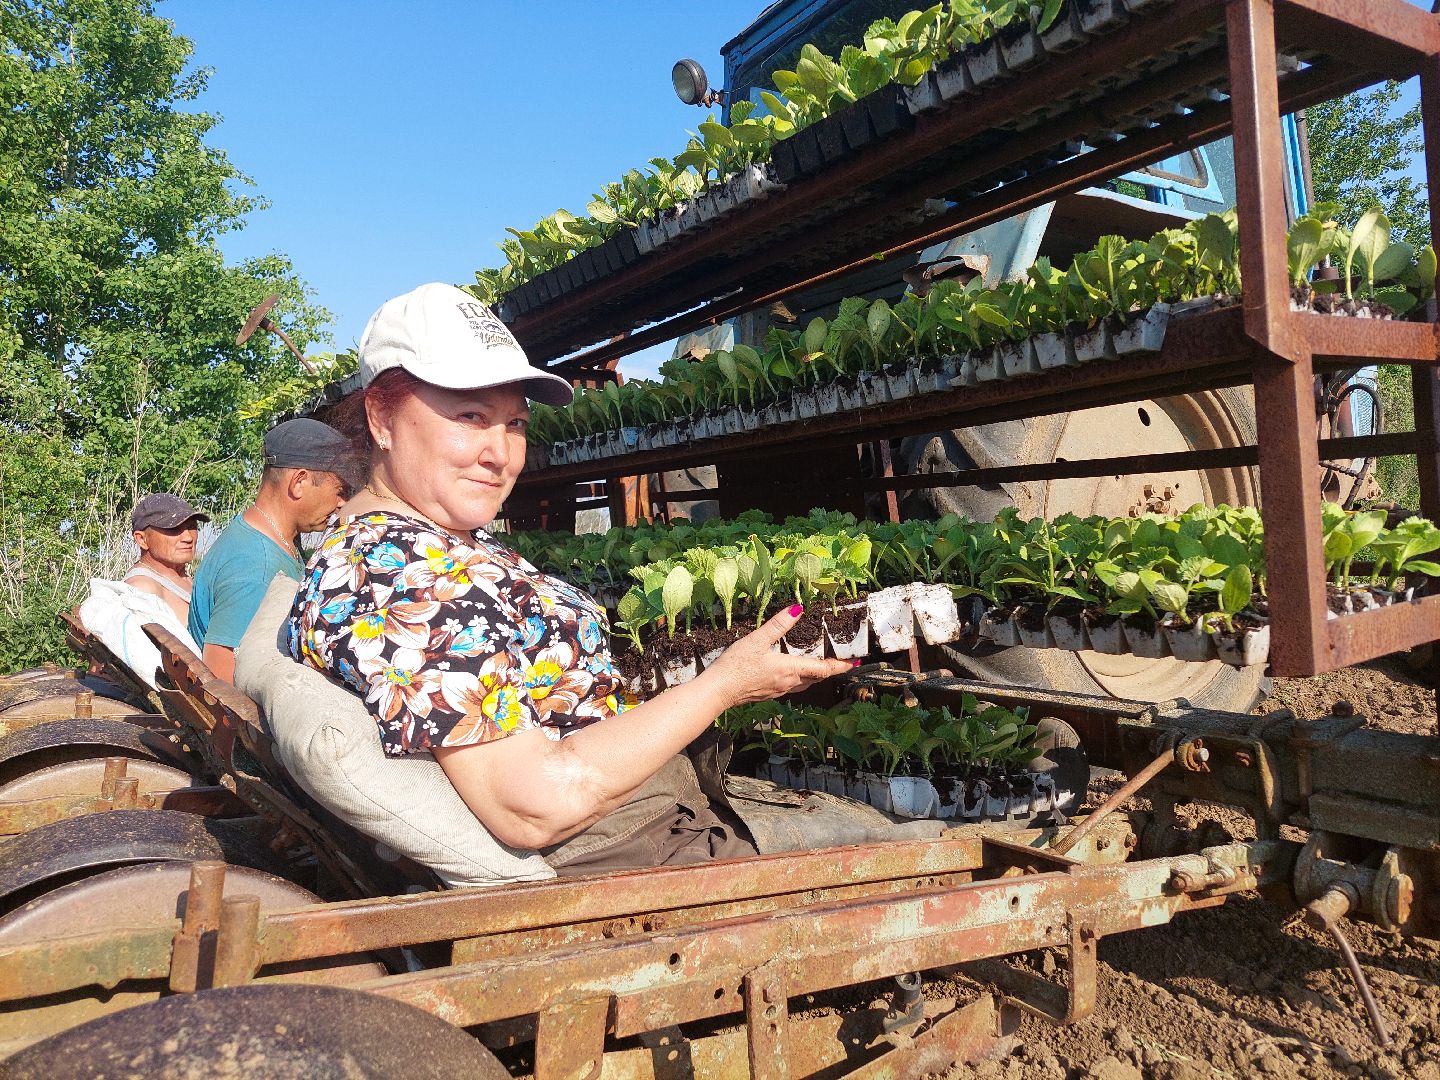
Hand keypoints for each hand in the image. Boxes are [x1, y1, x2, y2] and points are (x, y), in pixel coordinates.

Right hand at [700, 604, 854, 709]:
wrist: (717, 692)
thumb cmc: (736, 667)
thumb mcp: (757, 640)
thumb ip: (779, 625)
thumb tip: (797, 608)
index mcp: (790, 669)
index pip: (824, 669)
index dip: (840, 665)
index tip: (855, 662)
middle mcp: (789, 683)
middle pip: (816, 678)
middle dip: (829, 670)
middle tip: (840, 661)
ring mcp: (778, 690)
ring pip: (804, 683)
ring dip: (814, 675)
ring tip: (819, 664)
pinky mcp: (767, 693)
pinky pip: (791, 686)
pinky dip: (799, 677)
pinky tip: (790, 671)